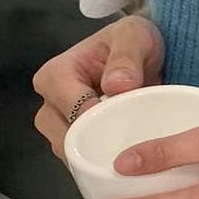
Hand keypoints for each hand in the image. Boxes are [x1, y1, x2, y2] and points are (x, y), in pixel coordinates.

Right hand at [32, 14, 164, 158]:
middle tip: (132, 143)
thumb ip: (126, 57)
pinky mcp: (78, 140)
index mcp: (56, 74)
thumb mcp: (135, 37)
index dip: (95, 119)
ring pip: (72, 153)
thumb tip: (116, 86)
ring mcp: (62, 125)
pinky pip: (84, 160)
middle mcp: (51, 102)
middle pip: (63, 136)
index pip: (69, 107)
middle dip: (96, 143)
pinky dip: (104, 162)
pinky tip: (129, 159)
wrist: (146, 54)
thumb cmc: (134, 41)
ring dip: (100, 155)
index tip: (123, 122)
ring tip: (133, 151)